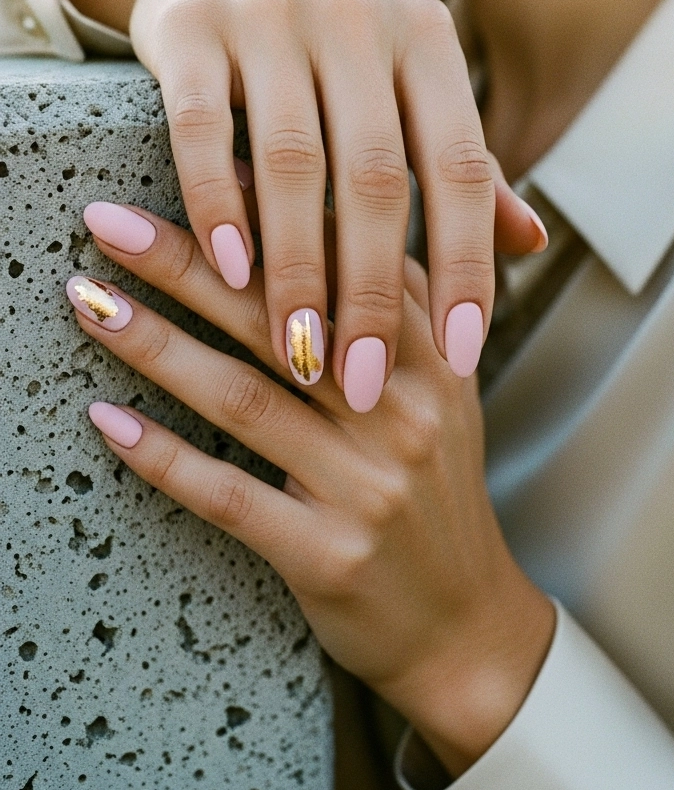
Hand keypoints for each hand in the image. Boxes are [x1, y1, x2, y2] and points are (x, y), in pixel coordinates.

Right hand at [63, 0, 545, 405]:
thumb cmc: (327, 47)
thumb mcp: (404, 87)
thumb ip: (463, 163)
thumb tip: (532, 244)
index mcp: (425, 38)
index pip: (462, 165)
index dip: (467, 265)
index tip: (464, 360)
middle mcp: (357, 17)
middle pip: (376, 174)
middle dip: (373, 291)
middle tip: (365, 384)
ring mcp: (271, 14)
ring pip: (293, 159)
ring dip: (297, 267)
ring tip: (299, 352)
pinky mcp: (193, 27)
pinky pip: (205, 128)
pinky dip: (218, 203)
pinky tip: (228, 271)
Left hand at [67, 202, 554, 776]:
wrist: (466, 623)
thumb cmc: (433, 487)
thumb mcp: (444, 386)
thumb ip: (394, 302)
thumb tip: (314, 206)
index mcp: (430, 354)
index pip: (340, 261)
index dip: (263, 211)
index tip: (195, 166)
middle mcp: (402, 410)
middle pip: (277, 317)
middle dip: (185, 262)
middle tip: (109, 222)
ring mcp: (367, 485)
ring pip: (242, 398)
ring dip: (155, 346)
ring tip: (89, 301)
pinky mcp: (327, 554)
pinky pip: (228, 495)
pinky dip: (162, 455)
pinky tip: (108, 419)